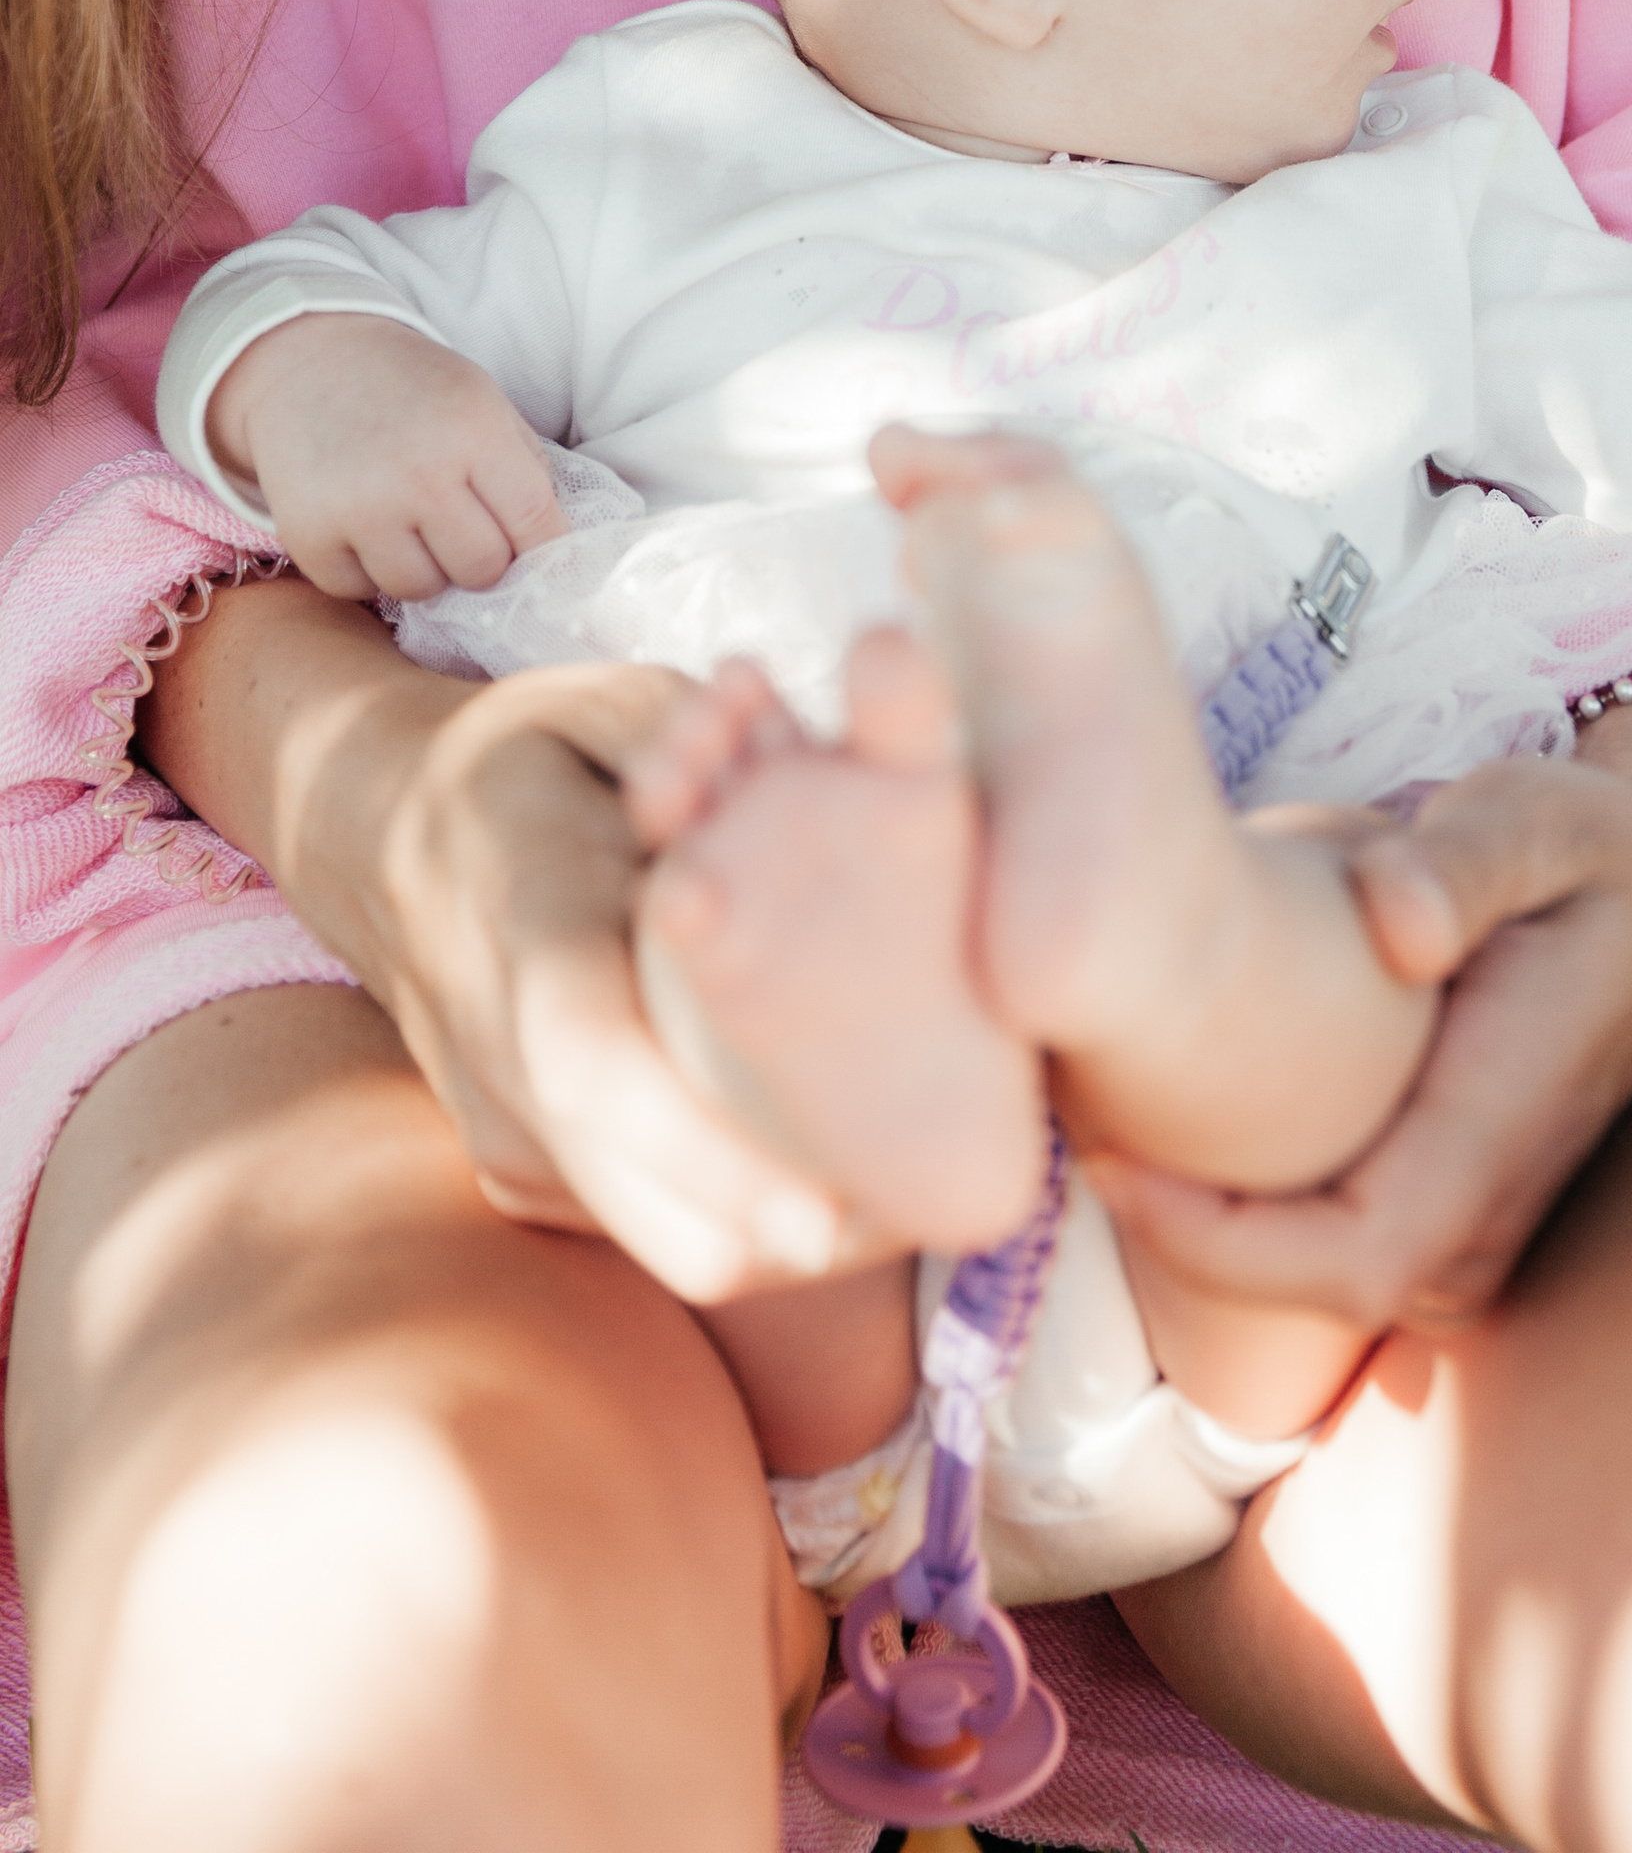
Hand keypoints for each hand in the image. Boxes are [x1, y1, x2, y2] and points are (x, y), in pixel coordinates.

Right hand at [143, 579, 878, 1302]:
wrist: (377, 836)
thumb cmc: (518, 760)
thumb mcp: (595, 705)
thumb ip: (685, 734)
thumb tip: (772, 739)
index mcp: (521, 933)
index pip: (598, 1069)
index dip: (709, 1157)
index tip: (824, 1219)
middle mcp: (498, 1064)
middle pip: (647, 1205)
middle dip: (799, 1229)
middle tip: (943, 1201)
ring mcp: (504, 1136)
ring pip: (663, 1237)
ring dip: (785, 1229)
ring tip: (912, 1177)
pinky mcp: (523, 1174)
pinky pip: (649, 1221)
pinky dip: (741, 1204)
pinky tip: (825, 1144)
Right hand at [208, 312, 565, 599]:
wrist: (308, 359)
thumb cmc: (411, 386)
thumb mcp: (483, 402)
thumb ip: (525, 469)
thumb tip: (555, 550)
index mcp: (474, 431)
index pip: (536, 523)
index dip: (546, 550)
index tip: (541, 559)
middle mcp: (419, 473)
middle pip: (482, 570)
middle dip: (481, 557)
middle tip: (461, 528)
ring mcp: (360, 508)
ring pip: (422, 589)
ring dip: (424, 568)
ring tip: (410, 525)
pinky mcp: (308, 535)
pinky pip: (358, 590)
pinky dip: (366, 570)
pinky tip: (363, 527)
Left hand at [1086, 676, 1631, 1337]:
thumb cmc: (1595, 846)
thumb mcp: (1537, 813)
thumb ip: (1466, 858)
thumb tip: (1391, 924)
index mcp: (1505, 1119)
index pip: (1352, 1258)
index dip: (1220, 1242)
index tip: (1114, 1157)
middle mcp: (1496, 1203)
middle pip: (1318, 1296)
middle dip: (1186, 1240)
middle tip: (1077, 1122)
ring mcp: (1484, 1220)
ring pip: (1323, 1285)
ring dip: (1212, 1231)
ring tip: (1110, 1121)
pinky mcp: (1459, 1204)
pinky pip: (1340, 1250)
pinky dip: (1252, 1213)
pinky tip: (1182, 1129)